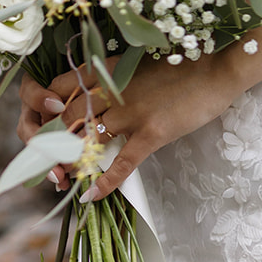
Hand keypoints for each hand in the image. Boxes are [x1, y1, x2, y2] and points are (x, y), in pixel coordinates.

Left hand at [19, 50, 240, 200]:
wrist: (217, 67)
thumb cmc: (182, 65)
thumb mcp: (138, 65)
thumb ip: (114, 81)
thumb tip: (97, 102)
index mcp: (107, 70)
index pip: (60, 89)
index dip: (46, 112)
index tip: (44, 128)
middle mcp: (112, 89)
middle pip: (67, 119)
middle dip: (53, 144)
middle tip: (48, 164)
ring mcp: (131, 112)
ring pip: (87, 141)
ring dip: (71, 164)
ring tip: (63, 181)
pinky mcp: (152, 132)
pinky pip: (121, 163)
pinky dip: (104, 182)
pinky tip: (92, 195)